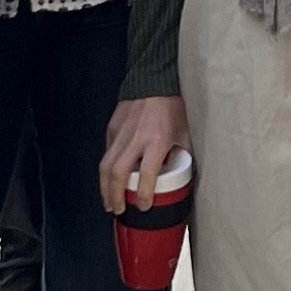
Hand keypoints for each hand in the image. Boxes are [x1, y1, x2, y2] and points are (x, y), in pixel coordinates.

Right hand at [100, 95, 190, 213]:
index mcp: (157, 140)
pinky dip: (106, 169)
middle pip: (118, 173)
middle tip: (118, 211)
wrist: (154, 79)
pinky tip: (110, 179)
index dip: (144, 194)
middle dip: (115, 196)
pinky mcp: (111, 127)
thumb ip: (183, 154)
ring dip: (105, 187)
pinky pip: (106, 153)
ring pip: (105, 165)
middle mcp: (135, 138)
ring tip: (108, 202)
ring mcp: (120, 133)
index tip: (144, 207)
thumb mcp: (184, 132)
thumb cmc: (173, 107)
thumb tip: (185, 176)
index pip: (147, 174)